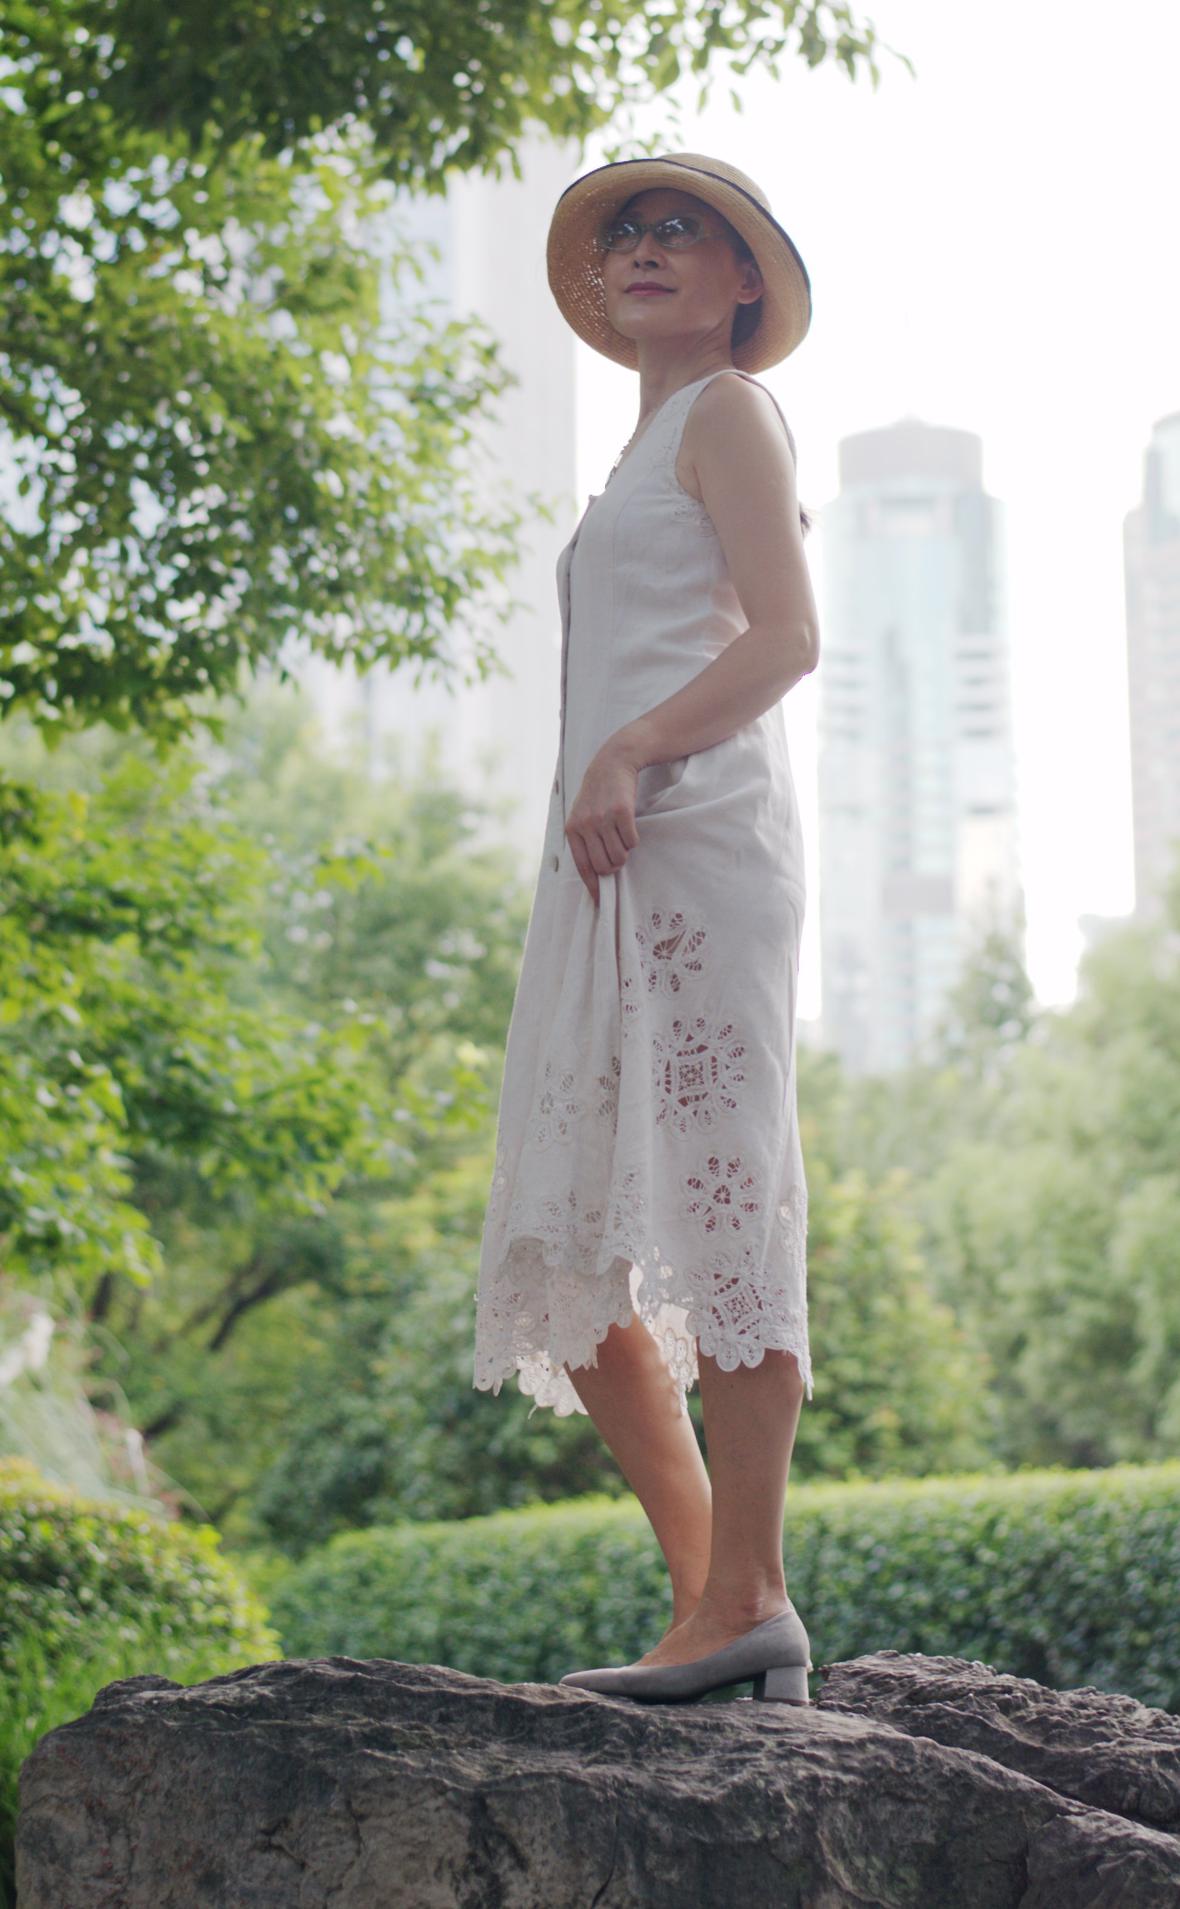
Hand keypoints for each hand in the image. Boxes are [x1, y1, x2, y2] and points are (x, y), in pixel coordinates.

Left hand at [565, 737, 642, 906]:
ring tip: (620, 837)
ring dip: (624, 852)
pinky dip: (633, 839)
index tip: (599, 901)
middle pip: (603, 866)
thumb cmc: (597, 795)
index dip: (593, 886)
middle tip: (617, 856)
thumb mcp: (581, 815)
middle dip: (613, 867)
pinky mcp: (622, 813)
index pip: (583, 867)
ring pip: (619, 856)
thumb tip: (593, 874)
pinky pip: (632, 842)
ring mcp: (604, 819)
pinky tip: (628, 827)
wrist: (612, 764)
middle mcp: (586, 826)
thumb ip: (583, 841)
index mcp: (573, 830)